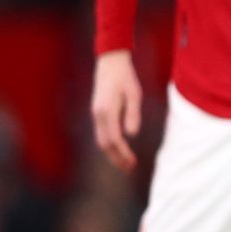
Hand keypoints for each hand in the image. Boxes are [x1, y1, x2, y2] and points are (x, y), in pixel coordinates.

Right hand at [91, 50, 141, 171]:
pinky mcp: (98, 112)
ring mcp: (96, 114)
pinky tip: (120, 150)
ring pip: (101, 140)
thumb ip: (133, 114)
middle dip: (116, 158)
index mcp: (107, 111)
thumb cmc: (126, 77)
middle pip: (104, 144)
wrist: (110, 63)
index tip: (133, 162)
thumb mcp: (134, 94)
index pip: (113, 139)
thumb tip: (132, 135)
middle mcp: (98, 115)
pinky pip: (101, 133)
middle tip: (130, 168)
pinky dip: (109, 145)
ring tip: (126, 163)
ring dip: (112, 153)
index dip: (122, 153)